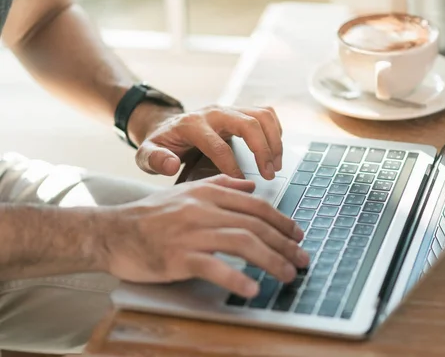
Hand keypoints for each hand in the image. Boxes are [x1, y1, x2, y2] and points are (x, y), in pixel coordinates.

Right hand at [101, 175, 307, 297]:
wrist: (112, 232)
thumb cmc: (151, 215)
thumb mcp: (186, 192)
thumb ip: (220, 185)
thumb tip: (250, 185)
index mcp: (208, 193)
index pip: (256, 206)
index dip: (282, 221)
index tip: (298, 236)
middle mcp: (203, 209)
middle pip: (255, 225)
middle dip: (285, 244)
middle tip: (302, 259)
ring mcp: (190, 232)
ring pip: (242, 243)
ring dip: (271, 261)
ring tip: (287, 275)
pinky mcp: (177, 256)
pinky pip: (213, 267)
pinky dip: (236, 279)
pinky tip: (252, 289)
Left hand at [131, 105, 282, 179]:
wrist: (167, 126)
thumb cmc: (161, 145)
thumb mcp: (146, 155)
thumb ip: (155, 160)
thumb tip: (172, 166)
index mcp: (192, 125)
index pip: (218, 146)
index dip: (232, 167)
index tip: (240, 183)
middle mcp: (214, 112)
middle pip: (248, 124)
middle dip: (263, 150)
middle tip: (269, 174)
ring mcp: (229, 109)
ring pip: (261, 115)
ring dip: (274, 140)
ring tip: (276, 165)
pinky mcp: (240, 110)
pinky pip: (266, 113)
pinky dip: (275, 131)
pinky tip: (275, 151)